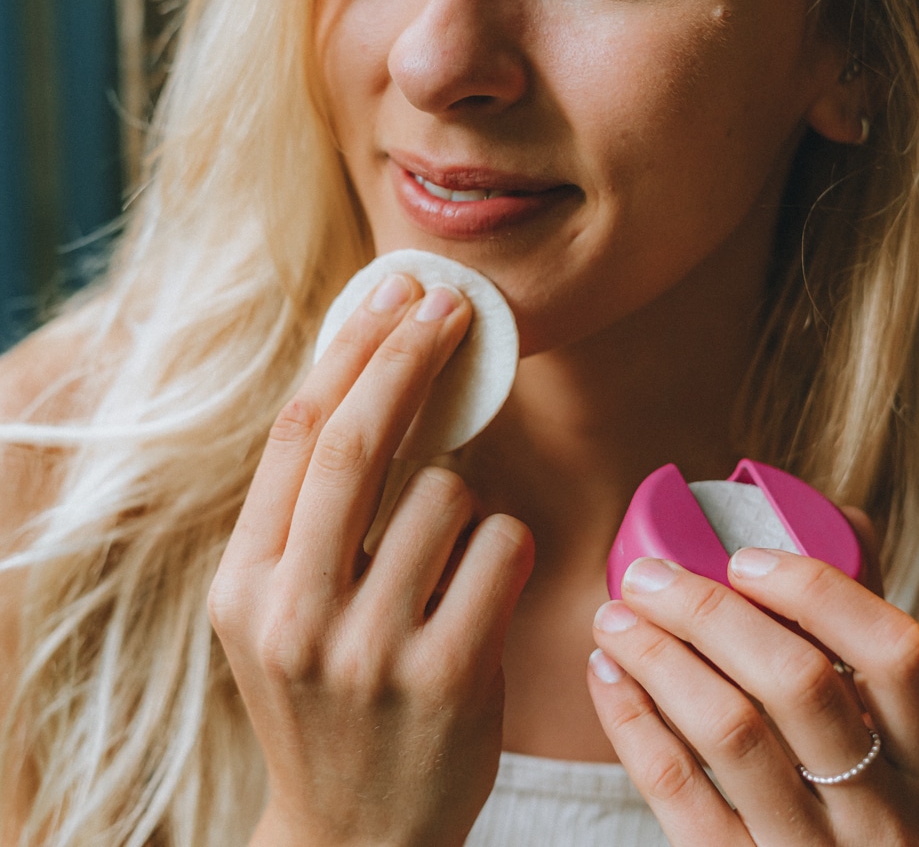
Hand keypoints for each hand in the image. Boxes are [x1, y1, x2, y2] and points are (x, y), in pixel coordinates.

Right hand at [208, 274, 533, 846]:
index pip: (300, 434)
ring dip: (463, 500)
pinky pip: (502, 546)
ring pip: (448, 493)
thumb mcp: (282, 609)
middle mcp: (294, 611)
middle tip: (449, 303)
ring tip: (443, 562)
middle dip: (408, 353)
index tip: (393, 292)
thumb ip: (313, 514)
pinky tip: (481, 593)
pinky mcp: (448, 677)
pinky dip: (505, 546)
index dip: (352, 349)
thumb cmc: (326, 694)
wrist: (351, 833)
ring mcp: (371, 649)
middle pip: (359, 440)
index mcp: (246, 581)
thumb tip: (376, 380)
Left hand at [587, 549, 918, 845]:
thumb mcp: (875, 739)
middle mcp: (882, 815)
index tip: (742, 558)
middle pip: (796, 683)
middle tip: (646, 575)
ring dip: (658, 656)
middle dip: (708, 611)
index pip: (897, 653)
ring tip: (612, 616)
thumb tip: (830, 512)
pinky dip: (631, 720)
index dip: (819, 592)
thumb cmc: (838, 800)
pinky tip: (605, 675)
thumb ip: (852, 635)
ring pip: (730, 732)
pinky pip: (677, 790)